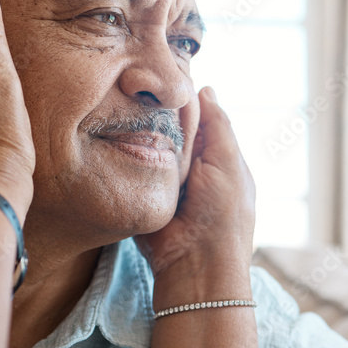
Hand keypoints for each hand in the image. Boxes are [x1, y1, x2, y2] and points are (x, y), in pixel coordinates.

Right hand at [136, 87, 255, 303]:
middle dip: (160, 117)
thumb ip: (218, 125)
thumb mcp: (228, 163)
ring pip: (149, 143)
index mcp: (218, 157)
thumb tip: (206, 89)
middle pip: (171, 127)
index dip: (183, 101)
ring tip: (127, 116)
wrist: (193, 266)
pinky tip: (118, 139)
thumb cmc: (222, 216)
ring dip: (143, 135)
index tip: (163, 80)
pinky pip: (132, 165)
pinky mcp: (143, 192)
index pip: (199, 117)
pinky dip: (129, 155)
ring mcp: (165, 179)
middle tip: (141, 97)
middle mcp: (192, 166)